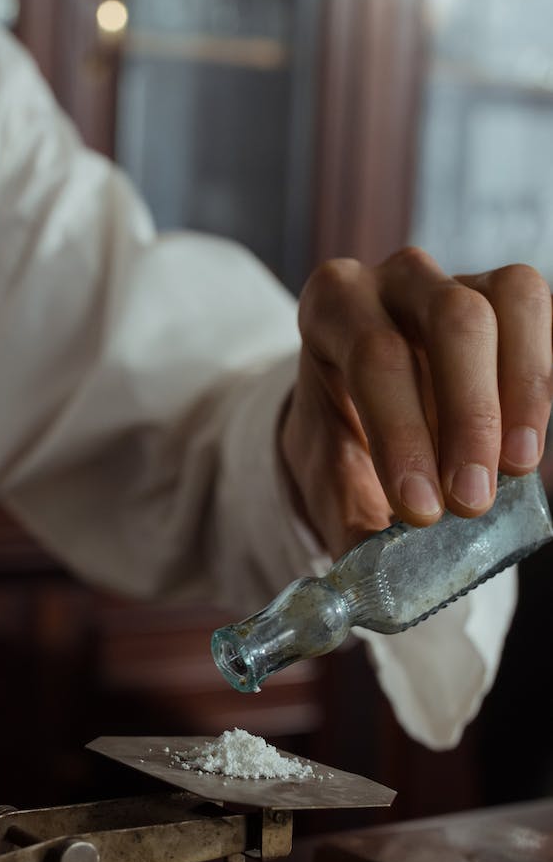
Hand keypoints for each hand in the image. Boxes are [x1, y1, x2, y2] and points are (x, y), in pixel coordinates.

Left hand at [280, 247, 552, 557]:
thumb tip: (372, 582)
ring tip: (516, 473)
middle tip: (471, 502)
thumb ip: (349, 526)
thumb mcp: (329, 483)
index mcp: (332, 308)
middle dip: (467, 418)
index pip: (373, 355)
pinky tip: (529, 447)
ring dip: (517, 394)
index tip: (421, 511)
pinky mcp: (504, 295)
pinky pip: (535, 310)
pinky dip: (539, 379)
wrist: (361, 412)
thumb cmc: (345, 443)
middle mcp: (392, 280)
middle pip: (448, 321)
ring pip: (501, 306)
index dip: (403, 433)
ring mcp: (453, 280)